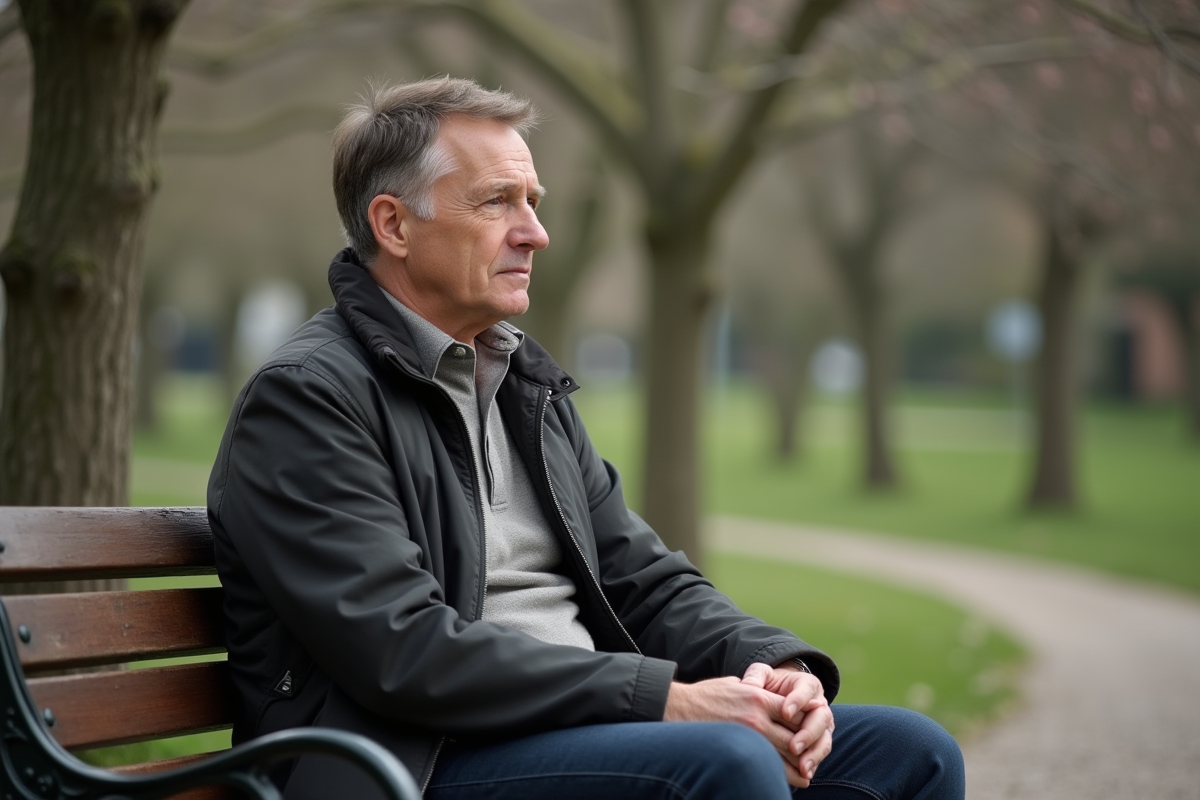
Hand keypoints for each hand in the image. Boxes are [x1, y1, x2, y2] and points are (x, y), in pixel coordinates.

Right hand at [663, 677, 811, 786]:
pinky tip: (782, 779)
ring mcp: (748, 734)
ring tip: (805, 778)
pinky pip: (764, 764)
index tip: (814, 732)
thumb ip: (755, 691)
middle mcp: (757, 716)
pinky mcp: (737, 748)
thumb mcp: (735, 684)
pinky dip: (777, 774)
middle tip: (814, 761)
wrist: (677, 707)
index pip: (795, 711)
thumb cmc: (706, 695)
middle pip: (794, 736)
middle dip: (807, 750)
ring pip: (783, 755)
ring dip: (797, 768)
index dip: (807, 722)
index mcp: (759, 696)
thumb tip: (769, 697)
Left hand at [741, 662, 834, 785]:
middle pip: (821, 718)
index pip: (806, 690)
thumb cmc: (769, 685)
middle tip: (793, 746)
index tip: (784, 713)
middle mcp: (819, 704)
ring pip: (824, 739)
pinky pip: (820, 753)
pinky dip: (813, 764)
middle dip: (808, 734)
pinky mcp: (819, 741)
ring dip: (814, 754)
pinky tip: (803, 774)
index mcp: (807, 684)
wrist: (778, 696)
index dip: (797, 701)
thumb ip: (756, 676)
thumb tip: (748, 686)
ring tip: (802, 767)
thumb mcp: (762, 675)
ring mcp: (822, 724)